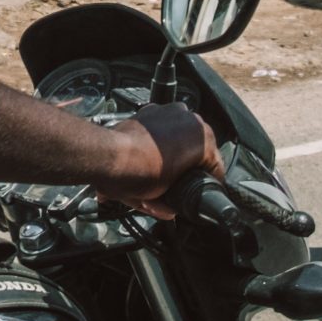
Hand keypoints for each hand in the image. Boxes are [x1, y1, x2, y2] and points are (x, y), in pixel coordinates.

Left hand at [101, 102, 220, 218]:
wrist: (106, 157)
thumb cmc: (136, 174)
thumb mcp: (162, 198)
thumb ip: (171, 204)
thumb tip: (169, 210)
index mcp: (202, 139)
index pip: (215, 166)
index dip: (207, 183)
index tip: (200, 193)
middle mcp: (189, 120)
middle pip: (197, 150)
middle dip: (187, 168)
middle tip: (174, 185)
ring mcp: (169, 111)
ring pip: (180, 138)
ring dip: (173, 153)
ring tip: (158, 173)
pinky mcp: (150, 110)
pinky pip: (162, 129)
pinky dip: (157, 142)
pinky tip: (148, 157)